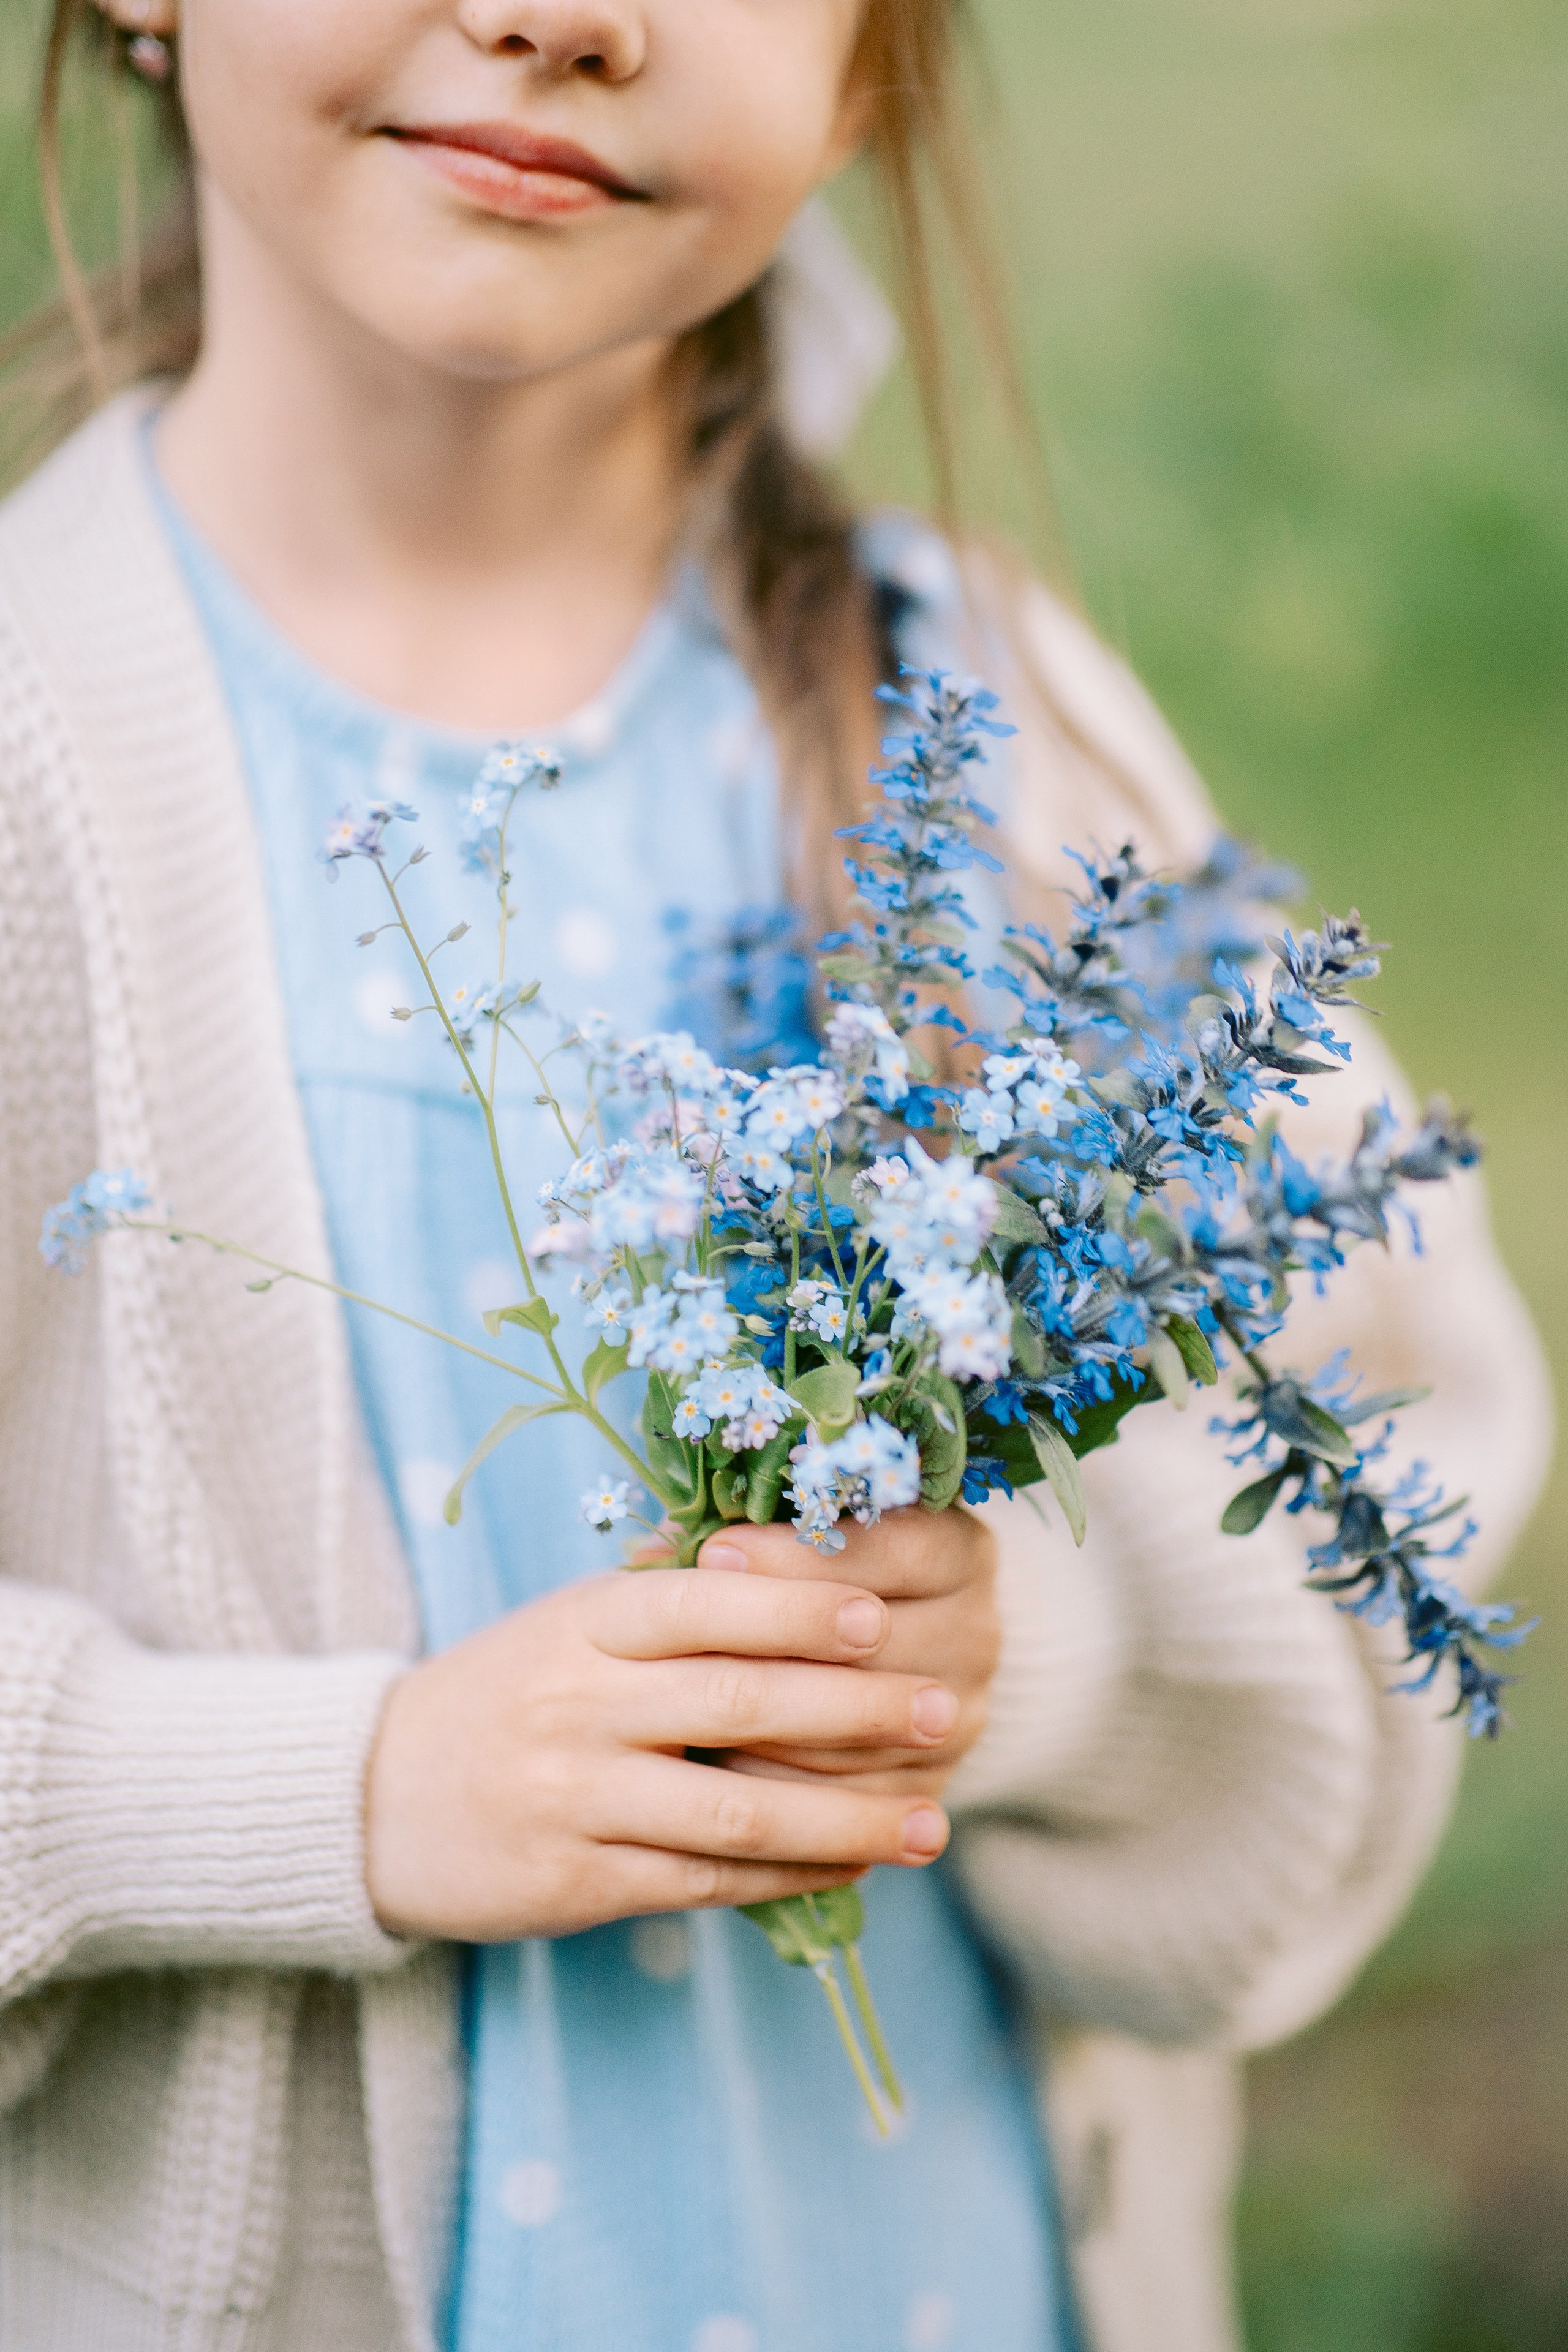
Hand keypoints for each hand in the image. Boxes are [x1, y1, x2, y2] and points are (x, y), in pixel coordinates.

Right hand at [363, 1567, 957, 1942]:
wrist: (369, 1798)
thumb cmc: (501, 1692)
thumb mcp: (569, 1623)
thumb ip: (671, 1605)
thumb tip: (810, 1576)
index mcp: (586, 1621)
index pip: (709, 1602)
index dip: (801, 1607)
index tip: (883, 1620)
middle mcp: (581, 1702)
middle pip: (741, 1701)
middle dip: (857, 1711)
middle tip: (945, 1713)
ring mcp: (576, 1795)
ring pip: (736, 1808)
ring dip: (845, 1819)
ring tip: (929, 1825)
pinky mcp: (576, 1880)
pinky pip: (703, 1880)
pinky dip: (786, 1876)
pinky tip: (848, 1867)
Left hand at [695, 1506, 998, 1799]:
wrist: (883, 1662)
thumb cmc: (818, 1573)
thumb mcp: (805, 1531)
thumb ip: (754, 1529)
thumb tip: (656, 1549)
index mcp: (957, 1551)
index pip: (894, 1550)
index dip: (799, 1554)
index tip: (713, 1551)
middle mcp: (975, 1633)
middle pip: (880, 1645)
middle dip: (774, 1647)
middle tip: (686, 1642)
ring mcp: (958, 1718)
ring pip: (857, 1731)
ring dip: (766, 1724)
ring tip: (683, 1709)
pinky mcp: (927, 1787)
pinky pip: (846, 1798)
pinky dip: (777, 1786)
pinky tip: (714, 1766)